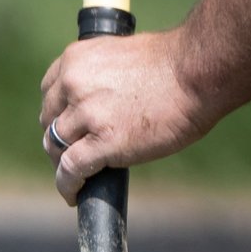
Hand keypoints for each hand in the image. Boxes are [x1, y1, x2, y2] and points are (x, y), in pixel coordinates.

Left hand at [40, 27, 214, 202]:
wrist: (201, 70)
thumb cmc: (173, 64)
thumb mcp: (121, 56)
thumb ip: (99, 76)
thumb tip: (94, 102)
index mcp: (76, 60)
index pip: (49, 94)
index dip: (56, 113)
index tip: (66, 126)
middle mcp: (73, 85)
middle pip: (49, 123)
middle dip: (60, 140)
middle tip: (73, 154)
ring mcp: (87, 114)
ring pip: (55, 147)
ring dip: (62, 164)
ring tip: (75, 177)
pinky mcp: (102, 141)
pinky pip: (70, 170)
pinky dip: (68, 185)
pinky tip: (74, 195)